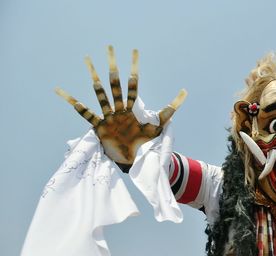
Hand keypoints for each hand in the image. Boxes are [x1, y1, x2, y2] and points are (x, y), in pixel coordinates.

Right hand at [55, 45, 186, 164]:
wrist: (134, 161)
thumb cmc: (145, 144)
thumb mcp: (159, 125)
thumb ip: (170, 109)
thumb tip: (186, 91)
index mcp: (131, 109)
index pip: (133, 85)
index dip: (134, 69)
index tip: (134, 52)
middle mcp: (118, 110)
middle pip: (115, 84)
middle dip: (113, 67)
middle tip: (109, 48)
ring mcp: (108, 117)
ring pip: (100, 94)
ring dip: (95, 78)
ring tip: (88, 61)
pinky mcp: (99, 127)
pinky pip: (85, 114)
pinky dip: (75, 104)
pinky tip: (63, 92)